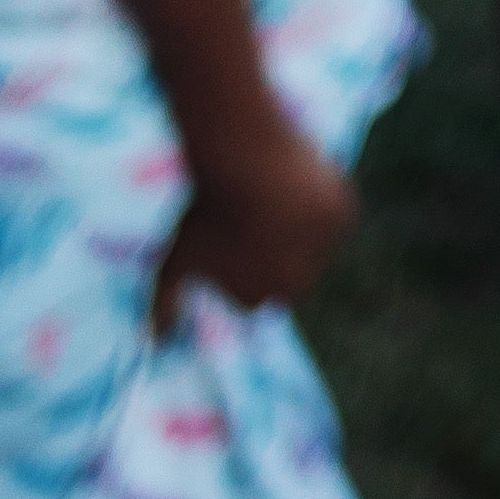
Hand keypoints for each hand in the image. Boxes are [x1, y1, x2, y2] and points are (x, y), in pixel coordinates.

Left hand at [156, 118, 356, 327]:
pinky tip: (296, 187)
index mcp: (256, 297)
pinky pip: (333, 216)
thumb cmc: (207, 210)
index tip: (229, 236)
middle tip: (255, 221)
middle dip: (275, 256)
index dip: (239, 262)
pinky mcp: (343, 217)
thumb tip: (156, 341)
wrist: (246, 157)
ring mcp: (323, 252)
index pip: (253, 291)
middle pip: (290, 277)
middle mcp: (296, 284)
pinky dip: (320, 206)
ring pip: (313, 246)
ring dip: (300, 230)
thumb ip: (164, 303)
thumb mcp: (173, 260)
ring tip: (274, 199)